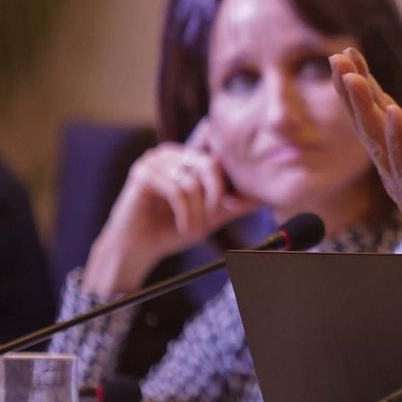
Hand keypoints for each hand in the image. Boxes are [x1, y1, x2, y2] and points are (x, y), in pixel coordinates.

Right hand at [83, 118, 260, 294]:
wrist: (137, 249)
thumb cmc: (172, 230)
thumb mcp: (210, 216)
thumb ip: (233, 204)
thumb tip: (263, 196)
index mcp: (187, 156)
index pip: (218, 156)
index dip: (227, 182)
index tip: (230, 207)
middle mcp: (171, 152)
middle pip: (210, 164)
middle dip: (216, 197)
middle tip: (211, 220)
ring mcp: (154, 160)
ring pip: (193, 181)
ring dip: (198, 211)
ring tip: (194, 230)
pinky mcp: (142, 174)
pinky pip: (176, 190)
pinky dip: (185, 213)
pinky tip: (183, 228)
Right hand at [331, 48, 401, 292]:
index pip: (380, 110)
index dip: (363, 83)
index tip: (346, 54)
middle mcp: (398, 163)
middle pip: (370, 123)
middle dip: (352, 91)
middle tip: (337, 60)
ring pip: (379, 141)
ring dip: (365, 109)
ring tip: (353, 79)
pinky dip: (398, 140)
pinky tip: (392, 115)